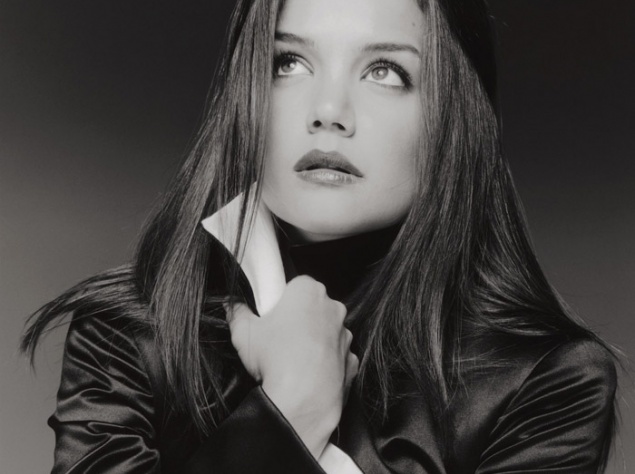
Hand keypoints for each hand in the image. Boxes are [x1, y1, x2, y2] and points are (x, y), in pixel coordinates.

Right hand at [225, 275, 358, 458]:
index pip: (296, 285)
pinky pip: (336, 356)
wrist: (302, 400)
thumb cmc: (274, 359)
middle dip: (299, 318)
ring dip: (313, 340)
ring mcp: (345, 334)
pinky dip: (325, 363)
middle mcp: (333, 308)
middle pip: (313, 307)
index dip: (282, 300)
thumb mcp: (243, 332)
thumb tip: (231, 304)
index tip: (271, 317)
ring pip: (327, 332)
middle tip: (278, 338)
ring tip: (292, 360)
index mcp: (308, 291)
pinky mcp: (351, 360)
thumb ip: (236, 311)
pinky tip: (308, 374)